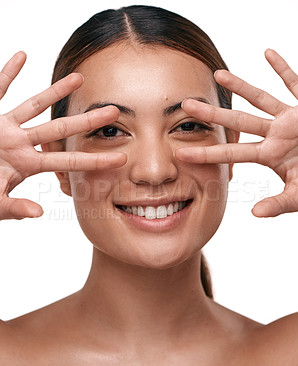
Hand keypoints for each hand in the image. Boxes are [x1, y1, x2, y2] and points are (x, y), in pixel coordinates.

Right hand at [0, 52, 125, 219]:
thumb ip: (15, 207)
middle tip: (115, 111)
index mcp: (27, 164)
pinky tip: (22, 55)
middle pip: (60, 129)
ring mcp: (3, 127)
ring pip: (34, 105)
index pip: (68, 162)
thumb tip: (38, 212)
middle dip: (87, 121)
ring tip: (80, 77)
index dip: (94, 160)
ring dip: (55, 91)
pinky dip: (8, 73)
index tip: (121, 158)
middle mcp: (20, 143)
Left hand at [175, 49, 297, 217]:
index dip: (206, 153)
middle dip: (212, 115)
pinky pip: (295, 84)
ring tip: (217, 75)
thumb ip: (278, 204)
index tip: (180, 152)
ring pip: (261, 99)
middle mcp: (275, 134)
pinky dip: (284, 69)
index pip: (232, 153)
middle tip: (185, 105)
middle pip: (238, 121)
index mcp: (269, 154)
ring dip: (241, 86)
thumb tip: (255, 214)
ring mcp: (290, 118)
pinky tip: (268, 53)